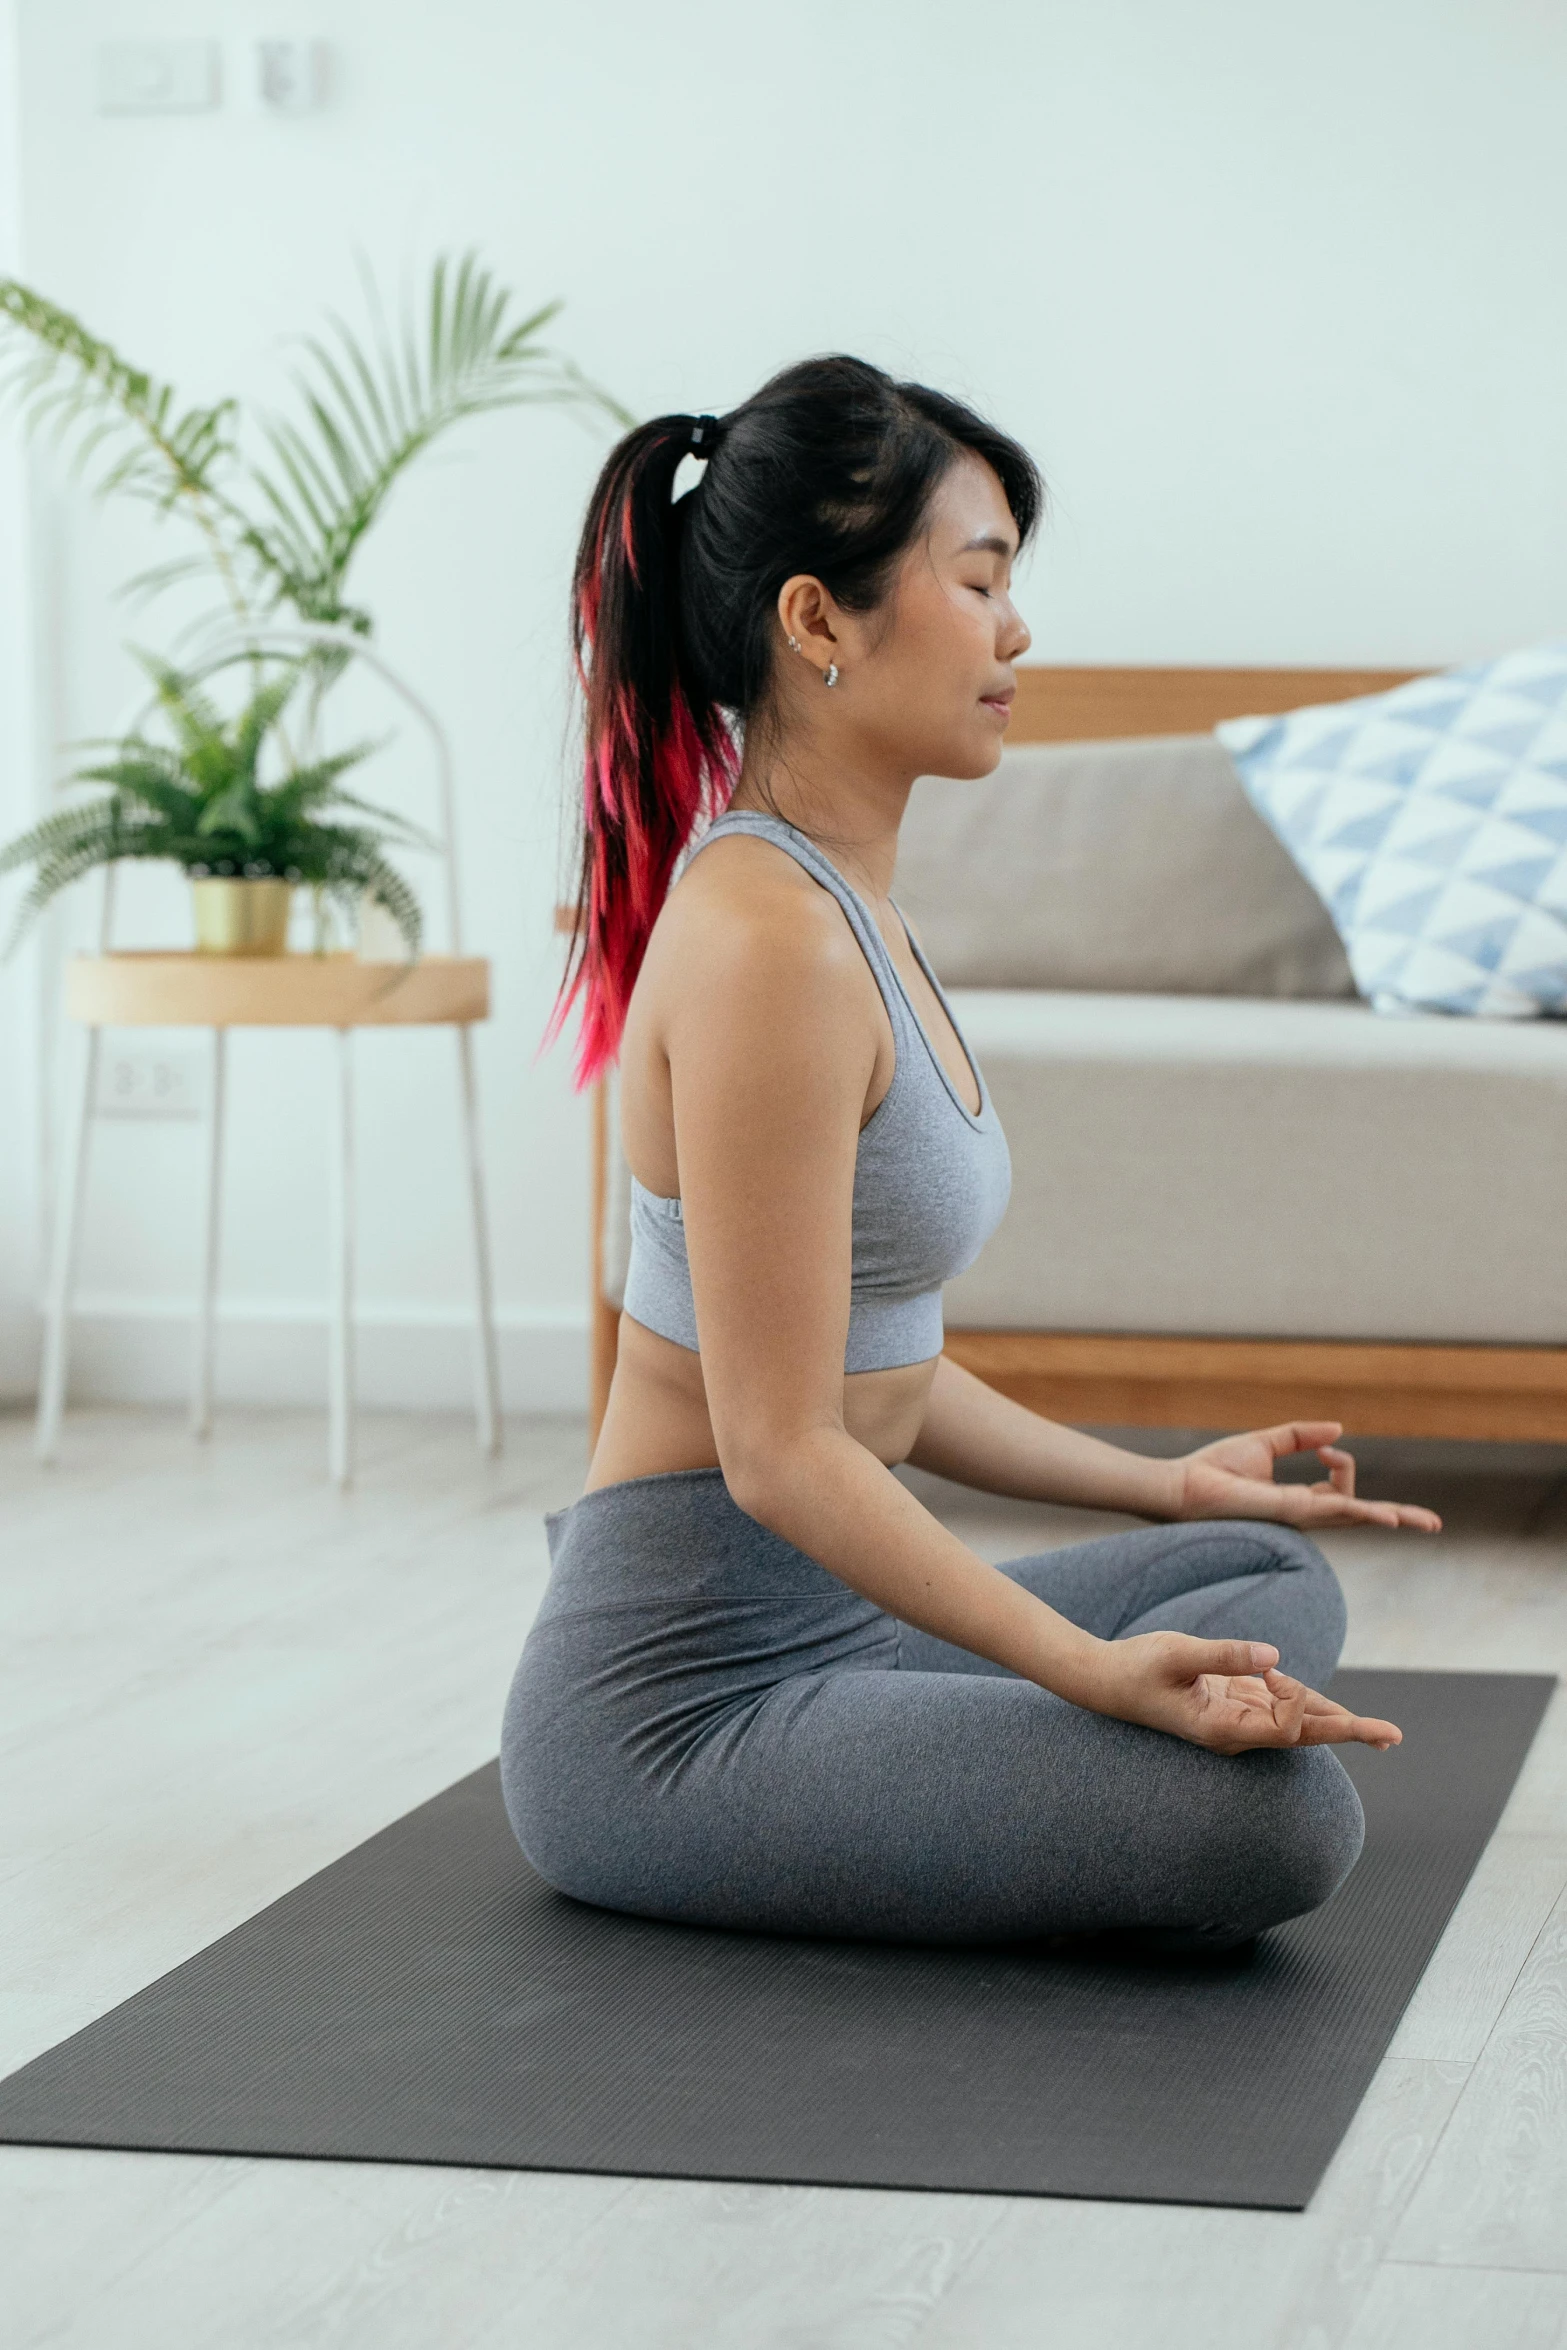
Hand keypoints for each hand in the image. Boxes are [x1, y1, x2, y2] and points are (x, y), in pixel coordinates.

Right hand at [1085, 1632, 1402, 1753]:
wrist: (1109, 1682)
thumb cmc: (1139, 1668)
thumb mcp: (1177, 1653)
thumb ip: (1224, 1654)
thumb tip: (1274, 1657)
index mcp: (1222, 1728)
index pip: (1283, 1727)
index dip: (1301, 1706)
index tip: (1280, 1675)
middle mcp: (1236, 1732)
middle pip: (1304, 1734)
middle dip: (1348, 1732)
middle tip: (1393, 1736)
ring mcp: (1237, 1720)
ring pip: (1297, 1721)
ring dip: (1336, 1721)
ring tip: (1381, 1733)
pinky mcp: (1234, 1704)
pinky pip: (1281, 1706)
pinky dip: (1307, 1701)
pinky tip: (1330, 1706)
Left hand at [1170, 1421, 1440, 1532]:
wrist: (1183, 1485)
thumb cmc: (1214, 1470)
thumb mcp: (1265, 1444)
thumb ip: (1300, 1436)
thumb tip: (1339, 1432)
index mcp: (1299, 1500)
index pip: (1342, 1489)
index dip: (1342, 1462)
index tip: (1322, 1445)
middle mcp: (1304, 1513)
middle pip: (1362, 1516)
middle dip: (1398, 1518)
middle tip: (1433, 1524)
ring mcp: (1300, 1515)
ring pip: (1357, 1516)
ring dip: (1393, 1517)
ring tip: (1427, 1523)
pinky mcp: (1290, 1510)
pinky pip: (1336, 1510)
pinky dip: (1365, 1512)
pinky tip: (1390, 1518)